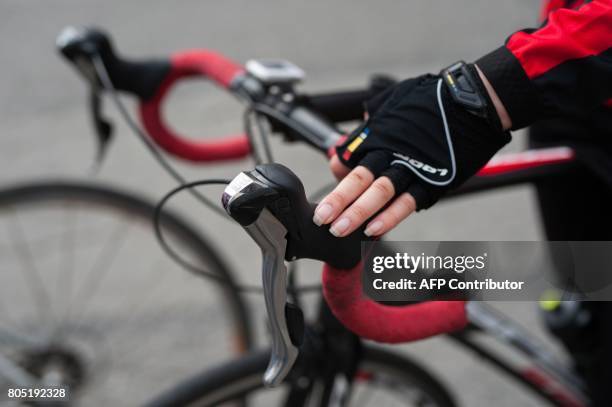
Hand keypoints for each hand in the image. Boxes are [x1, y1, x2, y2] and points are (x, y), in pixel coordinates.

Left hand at [313, 68, 510, 236]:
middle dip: (337, 200)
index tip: (334, 176)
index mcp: (379, 132)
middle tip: (321, 218)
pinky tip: (372, 230)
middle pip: (358, 178)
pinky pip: (407, 203)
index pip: (350, 156)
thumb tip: (363, 122)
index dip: (338, 169)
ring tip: (339, 229)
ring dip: (357, 214)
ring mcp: (411, 168)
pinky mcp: (432, 182)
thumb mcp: (396, 98)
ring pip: (378, 194)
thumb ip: (376, 115)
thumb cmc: (435, 98)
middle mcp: (391, 151)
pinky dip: (389, 217)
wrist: (475, 103)